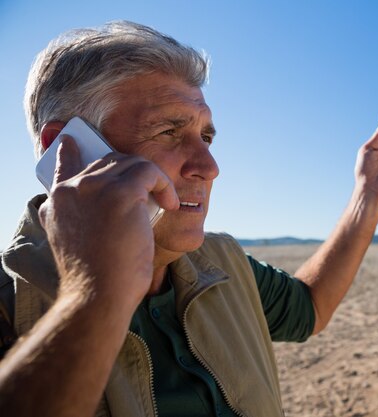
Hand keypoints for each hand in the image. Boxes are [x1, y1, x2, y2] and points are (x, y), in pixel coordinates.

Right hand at [38, 135, 178, 309]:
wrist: (100, 296)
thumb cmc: (99, 277)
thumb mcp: (79, 243)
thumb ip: (82, 219)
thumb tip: (108, 207)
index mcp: (57, 202)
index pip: (63, 165)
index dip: (69, 153)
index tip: (72, 142)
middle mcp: (71, 190)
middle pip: (109, 161)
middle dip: (135, 174)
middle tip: (153, 194)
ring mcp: (93, 188)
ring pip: (131, 162)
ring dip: (154, 180)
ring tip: (165, 203)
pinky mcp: (119, 193)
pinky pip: (149, 172)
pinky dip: (164, 184)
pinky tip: (170, 204)